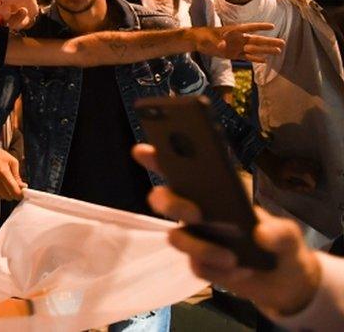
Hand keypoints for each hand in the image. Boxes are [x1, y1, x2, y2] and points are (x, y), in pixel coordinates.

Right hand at [0, 141, 25, 200]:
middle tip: (12, 185)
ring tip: (1, 180)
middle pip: (8, 196)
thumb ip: (18, 177)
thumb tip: (23, 187)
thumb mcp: (12, 162)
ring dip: (3, 192)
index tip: (22, 193)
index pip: (14, 191)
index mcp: (2, 172)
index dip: (20, 195)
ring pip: (0, 196)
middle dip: (12, 192)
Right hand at [132, 144, 322, 316]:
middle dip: (173, 203)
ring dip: (202, 248)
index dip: (157, 157)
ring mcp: (196, 239)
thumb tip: (260, 234)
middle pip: (165, 200)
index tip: (142, 150)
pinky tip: (240, 271)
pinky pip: (197, 267)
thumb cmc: (280, 244)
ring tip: (232, 258)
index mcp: (214, 191)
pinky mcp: (200, 265)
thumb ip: (281, 233)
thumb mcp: (290, 235)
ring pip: (177, 237)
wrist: (285, 282)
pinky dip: (218, 271)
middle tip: (197, 213)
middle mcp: (197, 211)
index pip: (179, 170)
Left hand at [190, 23, 283, 61]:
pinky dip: (255, 58)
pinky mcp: (233, 54)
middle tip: (283, 42)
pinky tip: (265, 60)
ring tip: (279, 51)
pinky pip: (247, 56)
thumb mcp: (211, 38)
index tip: (272, 26)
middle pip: (257, 40)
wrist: (197, 42)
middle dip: (269, 41)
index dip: (260, 26)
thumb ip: (218, 42)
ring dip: (266, 50)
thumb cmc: (204, 36)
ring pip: (255, 49)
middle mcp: (238, 39)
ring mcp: (237, 47)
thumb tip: (223, 46)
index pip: (250, 28)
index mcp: (234, 31)